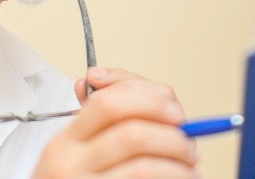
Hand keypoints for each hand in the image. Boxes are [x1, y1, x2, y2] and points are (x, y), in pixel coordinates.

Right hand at [32, 67, 198, 177]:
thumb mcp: (74, 151)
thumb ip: (100, 119)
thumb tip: (131, 85)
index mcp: (65, 141)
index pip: (109, 104)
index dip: (149, 100)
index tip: (174, 109)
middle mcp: (70, 164)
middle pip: (132, 133)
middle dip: (171, 135)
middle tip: (188, 142)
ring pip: (144, 166)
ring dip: (177, 162)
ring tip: (189, 164)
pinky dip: (172, 177)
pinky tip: (182, 177)